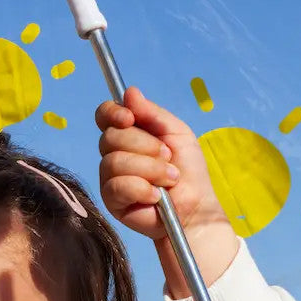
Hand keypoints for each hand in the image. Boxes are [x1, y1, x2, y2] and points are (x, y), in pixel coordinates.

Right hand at [95, 86, 237, 297]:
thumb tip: (129, 92)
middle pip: (110, 137)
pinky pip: (117, 186)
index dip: (112, 113)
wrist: (195, 208)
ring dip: (149, 169)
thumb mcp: (177, 134)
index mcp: (129, 134)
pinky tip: (155, 196)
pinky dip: (141, 188)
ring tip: (168, 180)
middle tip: (168, 158)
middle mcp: (114, 153)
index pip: (104, 115)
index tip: (129, 118)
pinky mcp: (112, 200)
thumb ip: (153, 113)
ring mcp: (110, 177)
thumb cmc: (188, 171)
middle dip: (145, 146)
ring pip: (114, 161)